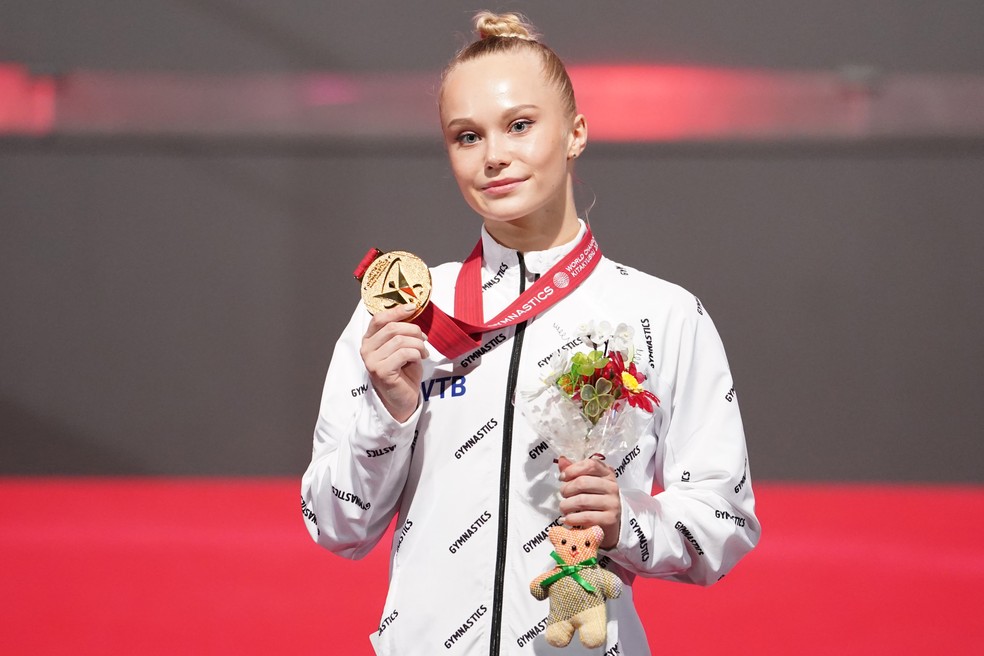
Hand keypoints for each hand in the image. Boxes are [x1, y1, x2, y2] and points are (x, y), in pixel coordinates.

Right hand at [359, 304, 427, 422]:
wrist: (402, 398)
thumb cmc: (403, 371)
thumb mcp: (401, 346)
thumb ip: (401, 331)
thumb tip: (412, 310)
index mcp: (369, 340)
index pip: (379, 318)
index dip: (397, 311)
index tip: (413, 308)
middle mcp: (366, 349)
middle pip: (393, 328)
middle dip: (414, 331)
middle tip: (424, 339)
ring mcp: (372, 361)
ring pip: (400, 340)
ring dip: (418, 344)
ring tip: (424, 352)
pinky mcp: (381, 371)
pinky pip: (404, 353)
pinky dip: (416, 354)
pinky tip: (419, 359)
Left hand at [557, 456, 620, 549]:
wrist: (609, 523)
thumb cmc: (594, 500)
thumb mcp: (586, 483)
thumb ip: (574, 471)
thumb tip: (562, 459)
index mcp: (607, 473)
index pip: (590, 465)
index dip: (573, 469)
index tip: (562, 477)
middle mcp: (612, 486)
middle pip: (583, 482)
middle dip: (567, 489)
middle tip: (563, 495)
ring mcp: (612, 503)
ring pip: (582, 500)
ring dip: (566, 505)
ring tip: (564, 508)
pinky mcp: (610, 519)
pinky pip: (586, 516)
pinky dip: (572, 518)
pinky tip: (567, 518)